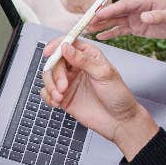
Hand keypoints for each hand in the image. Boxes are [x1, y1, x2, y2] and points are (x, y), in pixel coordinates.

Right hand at [41, 38, 157, 158]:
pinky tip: (57, 102)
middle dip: (55, 74)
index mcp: (88, 56)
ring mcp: (69, 82)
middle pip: (55, 62)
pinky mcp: (64, 96)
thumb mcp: (104, 73)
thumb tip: (66, 47)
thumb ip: (83, 60)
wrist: (118, 121)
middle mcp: (77, 67)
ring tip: (59, 97)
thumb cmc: (118, 95)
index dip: (56, 46)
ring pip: (48, 76)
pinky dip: (48, 97)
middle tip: (63, 87)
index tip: (49, 52)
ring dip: (50, 86)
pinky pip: (47, 92)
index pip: (68, 44)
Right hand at [92, 0, 165, 39]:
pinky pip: (120, 30)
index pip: (123, 5)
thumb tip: (144, 17)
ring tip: (88, 29)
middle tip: (87, 22)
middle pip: (115, 12)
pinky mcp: (136, 27)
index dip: (110, 9)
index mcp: (143, 0)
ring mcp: (134, 17)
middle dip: (100, 17)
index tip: (98, 14)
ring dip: (102, 25)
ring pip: (115, 21)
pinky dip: (110, 33)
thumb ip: (157, 16)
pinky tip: (100, 36)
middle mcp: (136, 8)